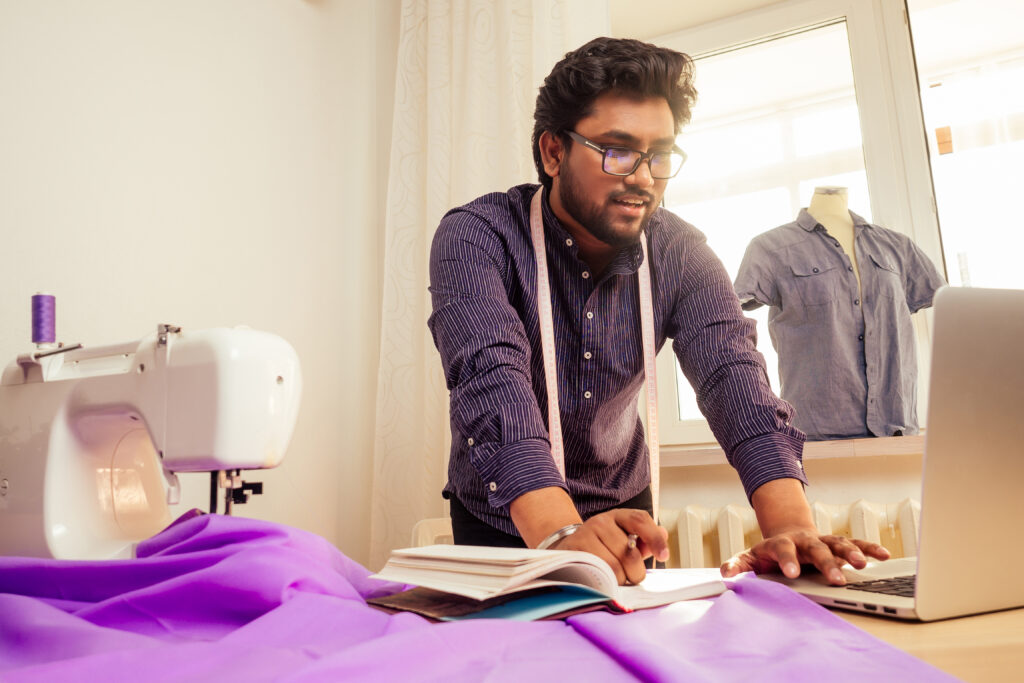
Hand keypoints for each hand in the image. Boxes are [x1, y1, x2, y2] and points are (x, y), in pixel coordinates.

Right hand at [554, 509, 669, 585]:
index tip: (663, 556)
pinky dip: (605, 583)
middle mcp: (601, 521)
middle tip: (631, 577)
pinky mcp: (574, 551)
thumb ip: (644, 539)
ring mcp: (585, 535)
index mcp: (618, 516)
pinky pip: (598, 574)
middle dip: (635, 572)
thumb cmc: (603, 546)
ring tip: (614, 579)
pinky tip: (603, 581)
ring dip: (619, 580)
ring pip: (615, 567)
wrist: (568, 549)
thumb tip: (663, 533)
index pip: (640, 520)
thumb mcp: (623, 538)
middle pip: (630, 553)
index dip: (655, 538)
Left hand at [720, 528, 890, 584]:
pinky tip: (882, 555)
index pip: (783, 550)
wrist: (787, 533)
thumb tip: (724, 574)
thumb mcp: (752, 557)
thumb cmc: (770, 552)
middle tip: (836, 578)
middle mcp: (804, 540)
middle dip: (826, 562)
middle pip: (816, 548)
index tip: (792, 574)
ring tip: (862, 565)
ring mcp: (822, 540)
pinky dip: (869, 547)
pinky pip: (855, 543)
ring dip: (851, 553)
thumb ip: (738, 565)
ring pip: (838, 543)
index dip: (787, 561)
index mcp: (782, 544)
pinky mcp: (836, 543)